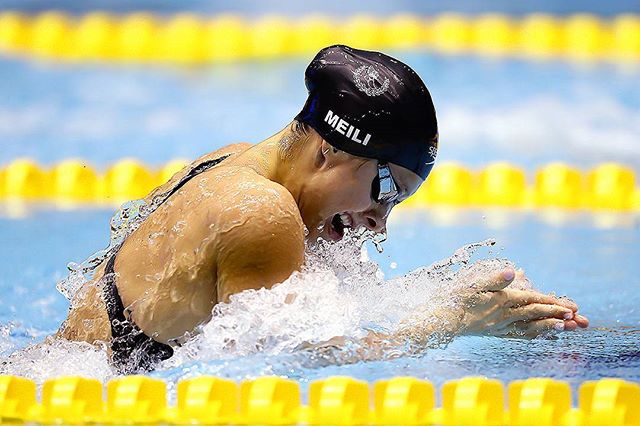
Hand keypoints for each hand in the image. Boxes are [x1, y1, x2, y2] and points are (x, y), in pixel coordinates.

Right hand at [459, 268, 588, 338]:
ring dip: (548, 326)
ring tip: (564, 327)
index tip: (570, 305)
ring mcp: (499, 326)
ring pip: (530, 327)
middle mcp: (504, 315)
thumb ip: (494, 278)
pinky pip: (518, 334)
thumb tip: (512, 271)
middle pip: (535, 314)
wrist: (441, 321)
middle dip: (556, 314)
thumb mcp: (472, 283)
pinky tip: (539, 334)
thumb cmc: (455, 299)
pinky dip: (532, 334)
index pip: (532, 300)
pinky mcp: (493, 332)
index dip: (551, 302)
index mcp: (501, 300)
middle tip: (576, 316)